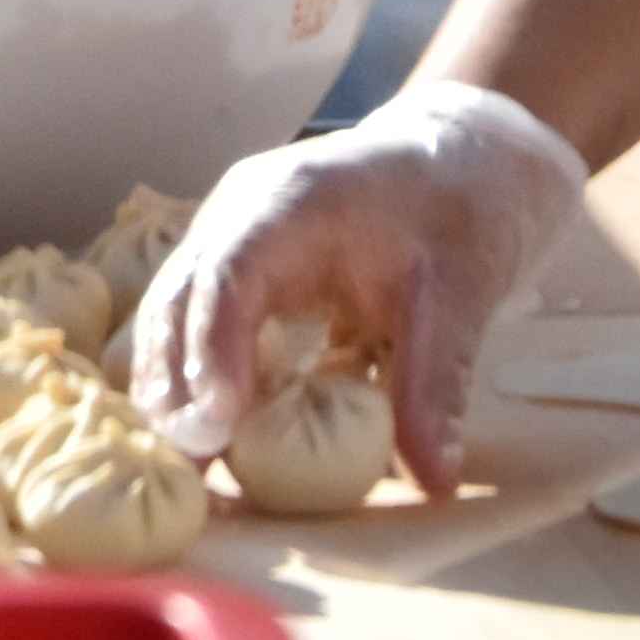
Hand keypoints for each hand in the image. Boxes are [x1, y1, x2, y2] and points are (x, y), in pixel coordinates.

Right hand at [136, 80, 588, 495]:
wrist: (465, 158)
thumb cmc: (460, 208)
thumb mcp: (462, 294)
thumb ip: (437, 385)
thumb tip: (434, 482)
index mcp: (294, 202)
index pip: (230, 272)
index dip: (215, 347)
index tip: (220, 420)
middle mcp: (242, 214)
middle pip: (180, 295)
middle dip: (176, 380)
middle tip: (191, 462)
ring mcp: (231, 237)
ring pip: (176, 311)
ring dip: (175, 385)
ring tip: (188, 465)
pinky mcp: (240, 269)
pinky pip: (197, 321)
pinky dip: (194, 377)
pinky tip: (207, 438)